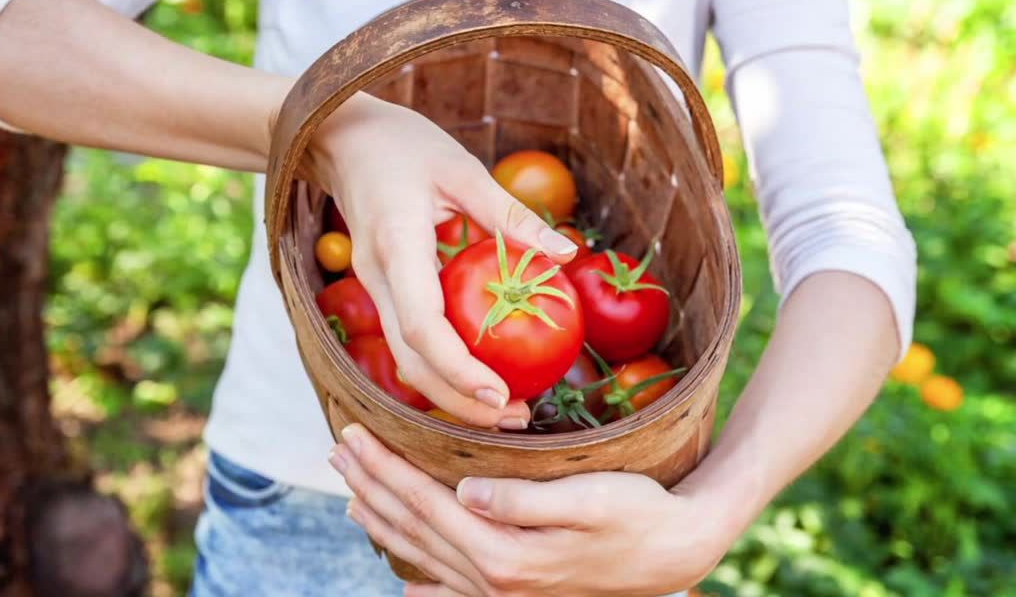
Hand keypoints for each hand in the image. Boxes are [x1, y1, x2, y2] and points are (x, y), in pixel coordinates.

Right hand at [305, 94, 578, 428]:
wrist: (340, 138)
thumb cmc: (404, 145)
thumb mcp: (462, 169)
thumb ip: (511, 214)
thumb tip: (567, 252)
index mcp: (396, 246)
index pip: (421, 325)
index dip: (458, 369)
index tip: (500, 395)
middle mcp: (377, 277)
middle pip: (410, 360)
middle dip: (458, 401)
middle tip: (514, 419)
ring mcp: (373, 287)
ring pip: (404, 360)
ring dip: (449, 393)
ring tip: (504, 411)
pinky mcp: (381, 290)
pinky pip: (407, 342)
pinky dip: (440, 369)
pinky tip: (479, 377)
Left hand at [329, 424, 729, 595]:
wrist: (677, 554)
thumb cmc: (638, 513)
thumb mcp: (587, 499)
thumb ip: (521, 500)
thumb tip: (464, 494)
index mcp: (503, 553)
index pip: (425, 502)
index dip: (384, 467)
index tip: (351, 435)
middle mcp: (494, 579)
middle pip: (414, 528)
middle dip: (371, 488)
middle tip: (337, 453)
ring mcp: (503, 592)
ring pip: (425, 556)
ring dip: (385, 523)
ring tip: (352, 497)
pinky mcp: (519, 591)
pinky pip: (455, 588)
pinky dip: (423, 577)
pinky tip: (406, 582)